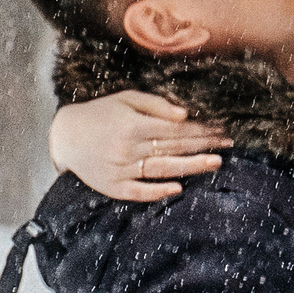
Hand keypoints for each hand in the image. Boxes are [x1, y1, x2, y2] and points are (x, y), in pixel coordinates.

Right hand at [50, 91, 229, 201]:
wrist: (65, 136)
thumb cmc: (100, 114)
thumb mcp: (125, 100)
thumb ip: (155, 105)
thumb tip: (185, 114)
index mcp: (133, 125)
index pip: (176, 129)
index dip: (201, 129)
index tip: (221, 129)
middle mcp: (128, 148)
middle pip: (174, 148)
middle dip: (204, 145)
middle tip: (228, 144)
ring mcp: (121, 169)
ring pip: (162, 170)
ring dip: (191, 166)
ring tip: (215, 163)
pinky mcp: (114, 187)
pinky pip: (139, 192)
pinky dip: (158, 191)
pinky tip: (179, 188)